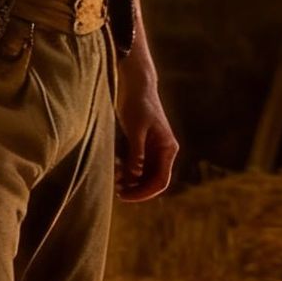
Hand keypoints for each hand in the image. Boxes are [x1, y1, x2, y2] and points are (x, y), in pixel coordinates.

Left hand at [116, 69, 178, 202]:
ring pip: (144, 175)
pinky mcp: (143, 145)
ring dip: (130, 181)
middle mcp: (163, 152)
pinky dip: (127, 171)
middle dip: (136, 189)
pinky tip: (115, 169)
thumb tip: (134, 178)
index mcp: (168, 148)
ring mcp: (154, 149)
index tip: (125, 196)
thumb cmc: (138, 104)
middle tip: (116, 192)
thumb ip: (136, 154)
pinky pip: (137, 166)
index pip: (160, 181)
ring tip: (114, 180)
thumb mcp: (136, 130)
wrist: (136, 84)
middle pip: (152, 181)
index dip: (144, 193)